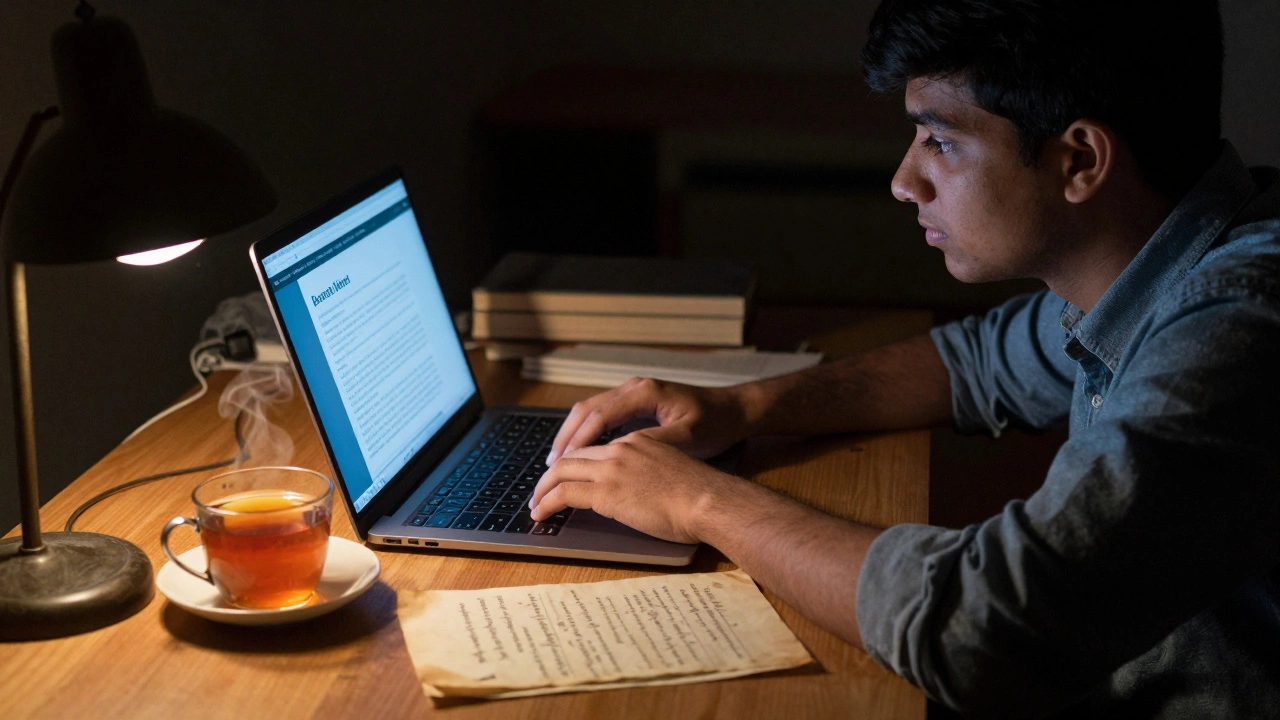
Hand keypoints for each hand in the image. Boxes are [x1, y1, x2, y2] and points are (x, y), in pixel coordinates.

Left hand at [529, 432, 738, 543]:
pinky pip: (564, 493)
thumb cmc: (702, 495)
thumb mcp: (673, 474)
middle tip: (542, 489)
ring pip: (562, 471)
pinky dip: (546, 502)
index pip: (596, 449)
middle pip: (574, 455)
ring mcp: (612, 469)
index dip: (576, 462)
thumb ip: (652, 475)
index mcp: (639, 443)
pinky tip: (541, 514)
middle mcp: (621, 450)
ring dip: (543, 488)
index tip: (566, 475)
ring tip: (535, 504)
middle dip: (552, 473)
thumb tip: (642, 493)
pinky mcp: (606, 491)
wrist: (708, 500)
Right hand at [547, 377, 752, 464]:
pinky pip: (602, 414)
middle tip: (549, 466)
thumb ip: (653, 444)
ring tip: (557, 461)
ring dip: (573, 435)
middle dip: (566, 438)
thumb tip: (619, 455)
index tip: (560, 465)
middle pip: (586, 410)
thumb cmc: (715, 424)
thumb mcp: (688, 438)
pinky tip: (580, 452)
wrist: (734, 410)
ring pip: (590, 410)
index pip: (598, 417)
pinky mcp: (637, 401)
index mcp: (644, 393)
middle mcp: (634, 387)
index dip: (577, 443)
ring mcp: (634, 392)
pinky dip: (586, 431)